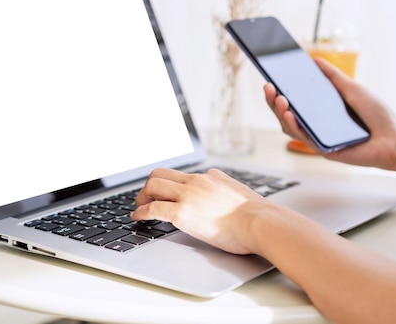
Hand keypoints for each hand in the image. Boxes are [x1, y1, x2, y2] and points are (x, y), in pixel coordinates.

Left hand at [131, 167, 270, 254]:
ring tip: (139, 208)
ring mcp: (187, 196)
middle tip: (145, 198)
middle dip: (148, 186)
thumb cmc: (254, 214)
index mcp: (209, 177)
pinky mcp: (182, 213)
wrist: (258, 221)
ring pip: (153, 186)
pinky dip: (141, 212)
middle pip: (160, 174)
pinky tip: (137, 218)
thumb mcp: (238, 191)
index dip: (168, 185)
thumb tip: (219, 186)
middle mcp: (195, 181)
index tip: (163, 193)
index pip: (180, 175)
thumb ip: (223, 187)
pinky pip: (153, 208)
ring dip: (141, 197)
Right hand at [264, 58, 395, 169]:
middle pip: (286, 113)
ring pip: (289, 127)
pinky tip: (289, 113)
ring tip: (278, 98)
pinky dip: (293, 125)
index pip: (294, 99)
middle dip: (273, 100)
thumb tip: (314, 59)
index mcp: (320, 110)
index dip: (279, 90)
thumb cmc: (377, 115)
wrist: (394, 138)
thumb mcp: (353, 89)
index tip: (270, 75)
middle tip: (268, 86)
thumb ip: (333, 76)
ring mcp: (317, 137)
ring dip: (280, 112)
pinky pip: (303, 138)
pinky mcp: (322, 149)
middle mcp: (315, 124)